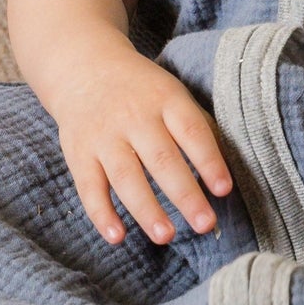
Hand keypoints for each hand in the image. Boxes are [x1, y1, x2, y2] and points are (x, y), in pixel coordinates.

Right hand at [47, 50, 233, 245]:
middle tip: (204, 224)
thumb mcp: (172, 94)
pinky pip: (89, 188)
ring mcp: (104, 136)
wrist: (84, 67)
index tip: (224, 190)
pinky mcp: (79, 154)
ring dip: (146, 210)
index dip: (209, 161)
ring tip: (166, 236)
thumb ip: (196, 127)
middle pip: (161, 159)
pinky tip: (117, 237)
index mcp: (165, 99)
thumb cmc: (142, 90)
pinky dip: (101, 214)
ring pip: (126, 177)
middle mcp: (134, 117)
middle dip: (185, 194)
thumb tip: (224, 171)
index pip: (192, 132)